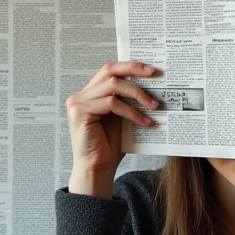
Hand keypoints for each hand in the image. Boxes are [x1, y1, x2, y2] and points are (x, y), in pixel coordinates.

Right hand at [66, 61, 159, 197]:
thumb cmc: (111, 145)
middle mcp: (82, 94)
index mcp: (92, 93)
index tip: (152, 69)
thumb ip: (130, 99)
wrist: (99, 168)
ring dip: (138, 94)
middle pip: (110, 70)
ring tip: (155, 106)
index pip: (111, 70)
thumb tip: (154, 84)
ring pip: (113, 85)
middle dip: (134, 69)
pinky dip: (131, 111)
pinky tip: (145, 122)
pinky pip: (111, 103)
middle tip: (155, 75)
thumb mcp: (124, 116)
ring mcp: (78, 102)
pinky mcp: (79, 112)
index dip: (131, 66)